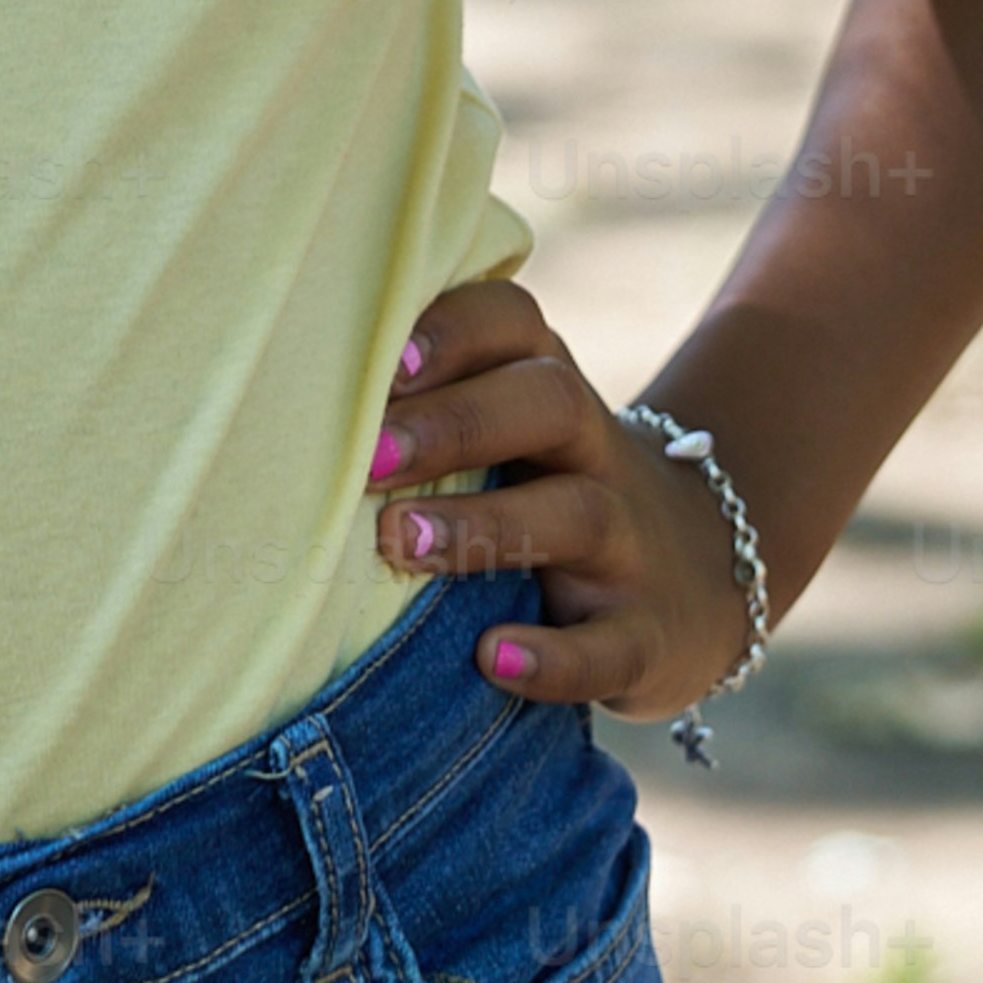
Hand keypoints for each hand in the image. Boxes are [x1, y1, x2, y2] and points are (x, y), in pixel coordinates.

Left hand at [365, 280, 757, 724]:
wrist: (700, 573)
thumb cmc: (546, 485)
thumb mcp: (508, 431)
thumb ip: (425, 404)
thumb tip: (283, 398)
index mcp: (550, 384)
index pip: (514, 322)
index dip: (452, 329)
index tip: (380, 358)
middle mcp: (596, 450)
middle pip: (548, 401)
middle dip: (456, 422)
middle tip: (365, 459)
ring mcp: (629, 542)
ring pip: (577, 513)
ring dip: (485, 526)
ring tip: (399, 543)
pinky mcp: (646, 637)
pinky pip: (608, 646)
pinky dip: (553, 658)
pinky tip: (491, 661)